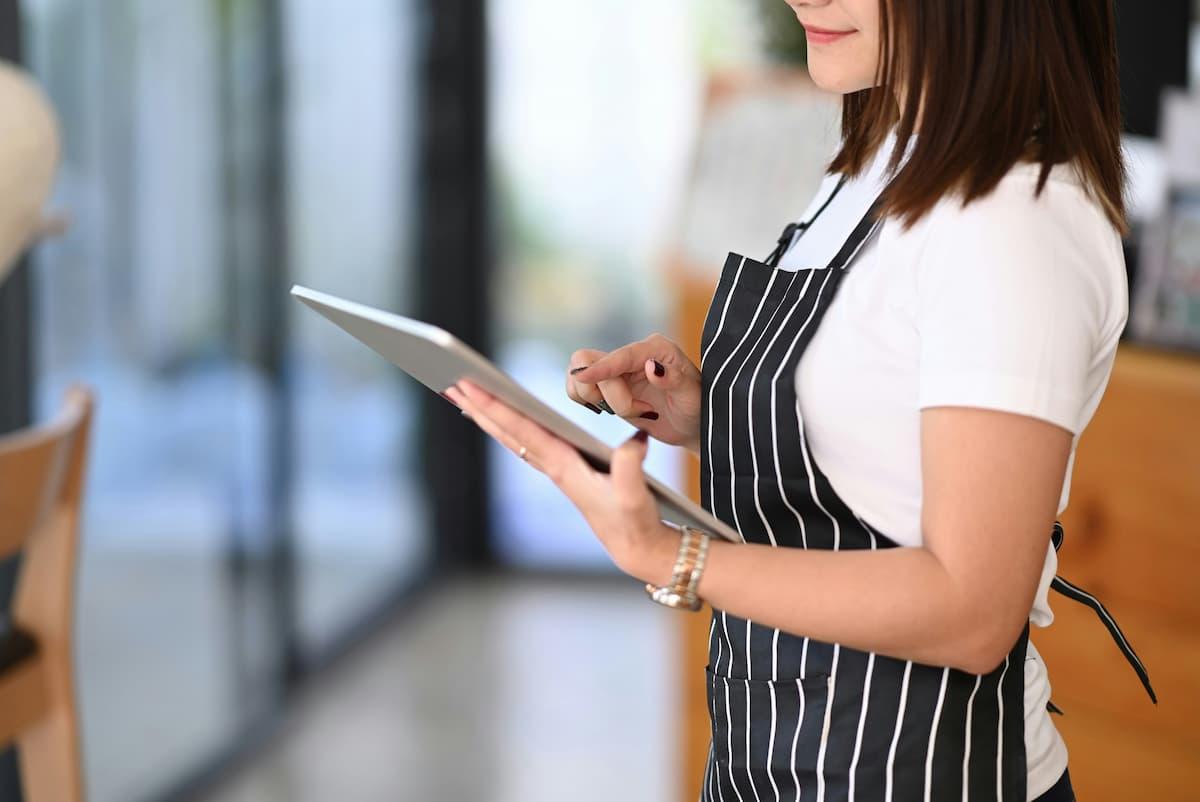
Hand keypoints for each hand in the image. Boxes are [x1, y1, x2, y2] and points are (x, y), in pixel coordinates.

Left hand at [445, 379, 677, 583]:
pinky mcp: (565, 472)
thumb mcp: (634, 496)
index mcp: (564, 467)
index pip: (522, 430)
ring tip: (464, 397)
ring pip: (513, 438)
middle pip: (507, 433)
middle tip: (449, 382)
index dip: (496, 407)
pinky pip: (527, 443)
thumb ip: (629, 467)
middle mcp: (553, 467)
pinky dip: (509, 427)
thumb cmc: (634, 523)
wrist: (637, 548)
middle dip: (479, 408)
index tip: (469, 386)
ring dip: (489, 417)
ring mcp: (556, 470)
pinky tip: (500, 419)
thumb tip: (634, 439)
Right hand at [566, 333, 702, 453]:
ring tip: (635, 411)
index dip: (601, 368)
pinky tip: (615, 411)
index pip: (620, 355)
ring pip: (580, 377)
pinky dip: (588, 403)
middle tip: (636, 409)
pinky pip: (579, 389)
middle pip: (591, 362)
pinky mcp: (606, 386)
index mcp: (655, 348)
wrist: (691, 424)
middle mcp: (632, 355)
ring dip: (601, 401)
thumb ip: (673, 379)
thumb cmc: (696, 408)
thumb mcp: (692, 396)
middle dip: (606, 393)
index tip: (584, 378)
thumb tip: (650, 366)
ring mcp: (617, 370)